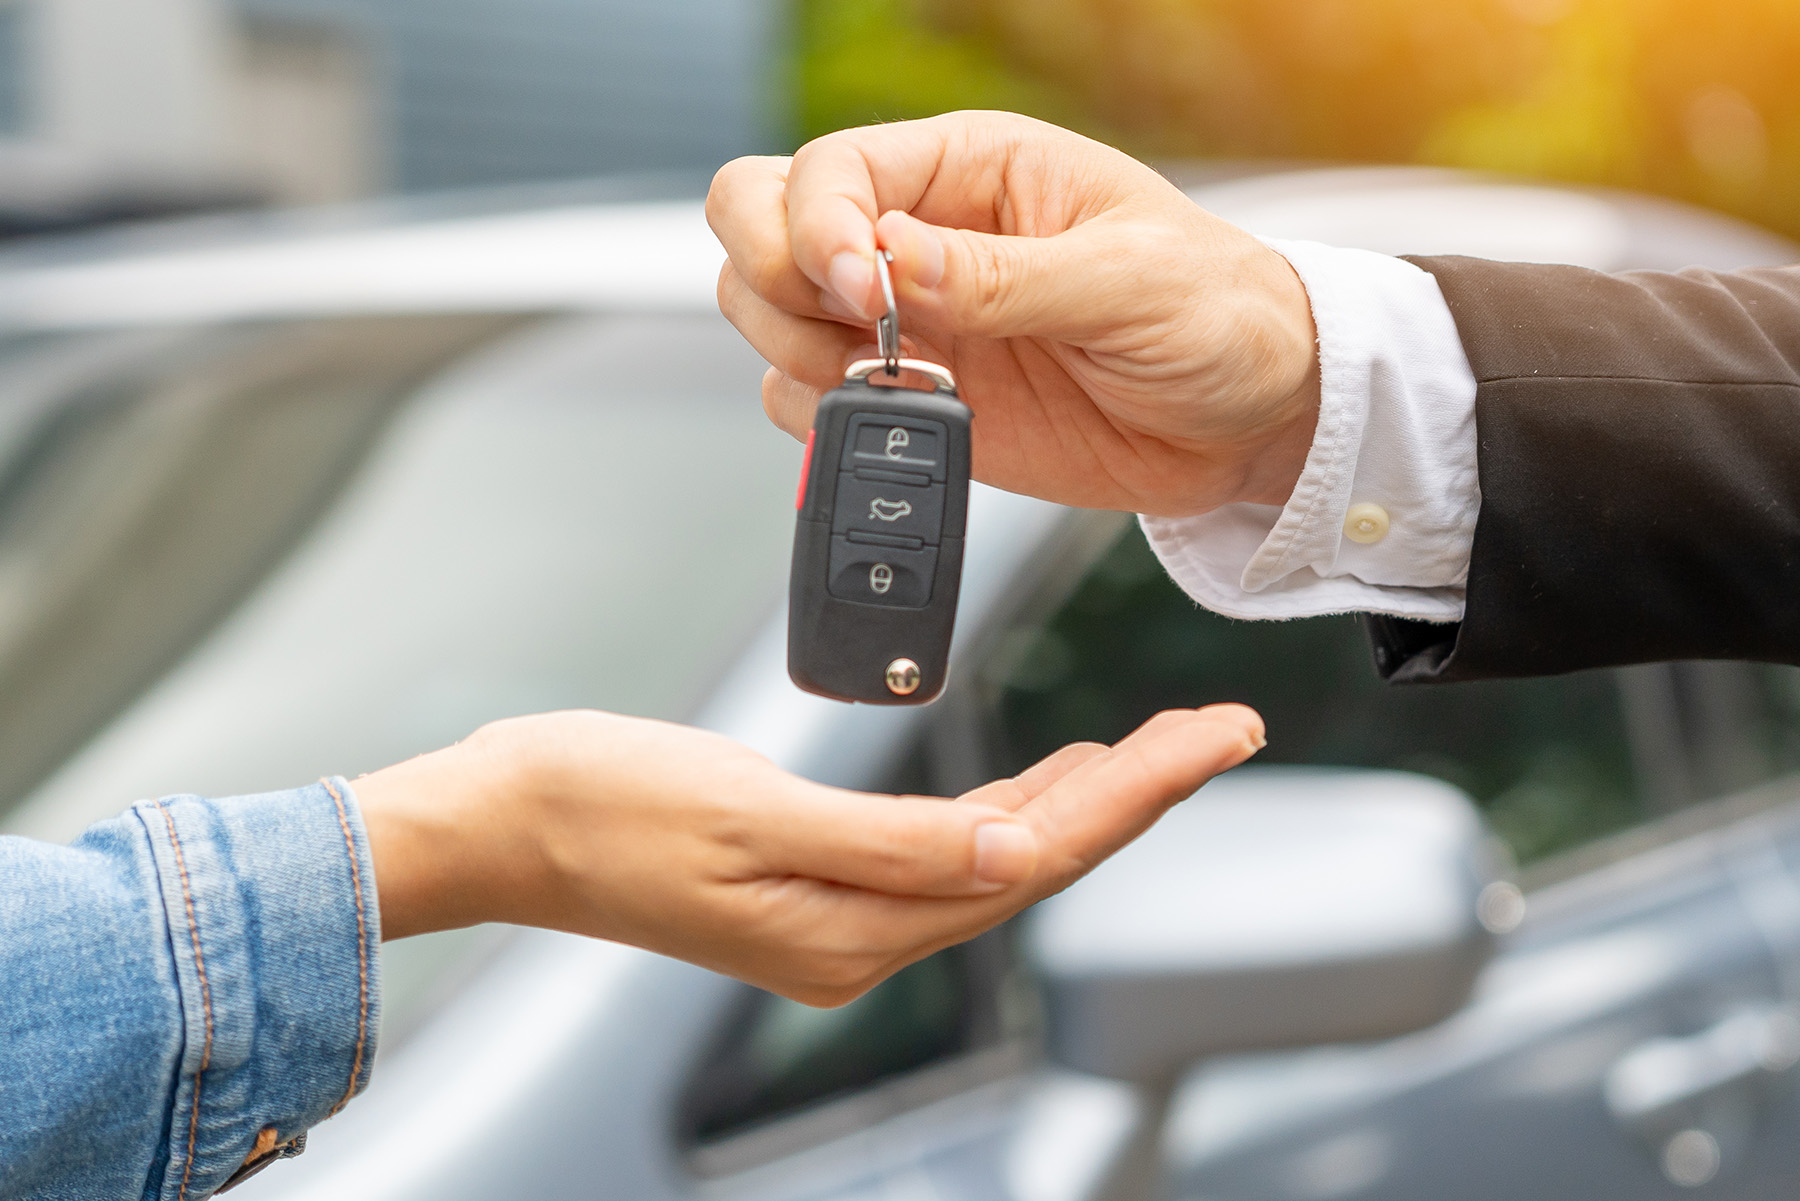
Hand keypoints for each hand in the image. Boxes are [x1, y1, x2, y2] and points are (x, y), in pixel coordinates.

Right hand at [353, 705, 1263, 1005]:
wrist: (502, 820)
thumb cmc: (602, 804)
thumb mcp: (747, 812)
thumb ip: (890, 845)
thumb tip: (1016, 860)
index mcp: (852, 928)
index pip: (1035, 857)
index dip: (1137, 794)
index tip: (1214, 737)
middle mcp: (858, 937)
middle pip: (1034, 860)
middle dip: (1135, 792)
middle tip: (1218, 728)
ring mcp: (836, 914)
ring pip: (997, 855)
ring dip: (1080, 799)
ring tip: (1157, 746)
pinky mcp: (812, 881)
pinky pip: (941, 849)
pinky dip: (1005, 808)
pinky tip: (1037, 781)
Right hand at [708, 111, 1320, 515]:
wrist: (1252, 419)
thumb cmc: (1216, 314)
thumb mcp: (1127, 281)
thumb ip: (1002, 276)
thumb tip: (890, 258)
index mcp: (969, 170)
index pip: (829, 170)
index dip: (817, 228)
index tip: (867, 292)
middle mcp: (919, 237)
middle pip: (761, 223)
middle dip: (774, 279)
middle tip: (850, 332)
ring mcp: (906, 322)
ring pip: (767, 313)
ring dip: (795, 352)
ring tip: (892, 381)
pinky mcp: (912, 399)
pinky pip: (807, 402)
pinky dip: (824, 421)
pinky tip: (906, 419)